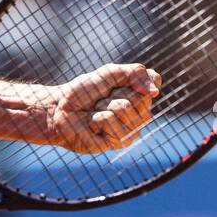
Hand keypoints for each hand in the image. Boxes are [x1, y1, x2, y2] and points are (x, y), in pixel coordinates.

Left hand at [44, 63, 161, 153]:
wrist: (60, 110)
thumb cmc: (83, 92)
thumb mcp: (108, 73)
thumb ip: (133, 74)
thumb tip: (155, 91)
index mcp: (141, 97)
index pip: (152, 84)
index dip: (132, 81)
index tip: (114, 83)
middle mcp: (140, 115)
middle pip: (140, 98)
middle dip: (114, 94)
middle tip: (101, 99)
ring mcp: (131, 131)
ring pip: (125, 110)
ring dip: (104, 107)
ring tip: (96, 112)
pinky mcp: (119, 143)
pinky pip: (112, 124)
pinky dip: (97, 120)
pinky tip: (93, 125)